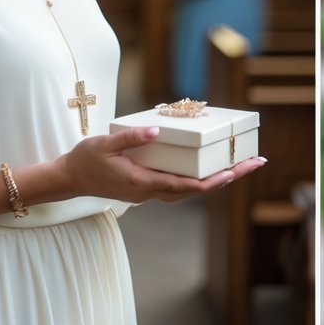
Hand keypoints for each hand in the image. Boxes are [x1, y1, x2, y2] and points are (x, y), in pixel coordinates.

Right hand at [60, 127, 265, 203]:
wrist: (68, 179)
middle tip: (254, 163)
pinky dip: (198, 178)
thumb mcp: (105, 144)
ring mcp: (149, 192)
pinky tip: (207, 167)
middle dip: (227, 177)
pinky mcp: (146, 187)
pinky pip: (179, 186)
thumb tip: (158, 132)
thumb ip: (131, 139)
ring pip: (190, 189)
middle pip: (197, 189)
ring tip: (240, 165)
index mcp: (144, 183)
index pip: (189, 186)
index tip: (237, 170)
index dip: (216, 180)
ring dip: (216, 179)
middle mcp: (151, 192)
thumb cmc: (85, 160)